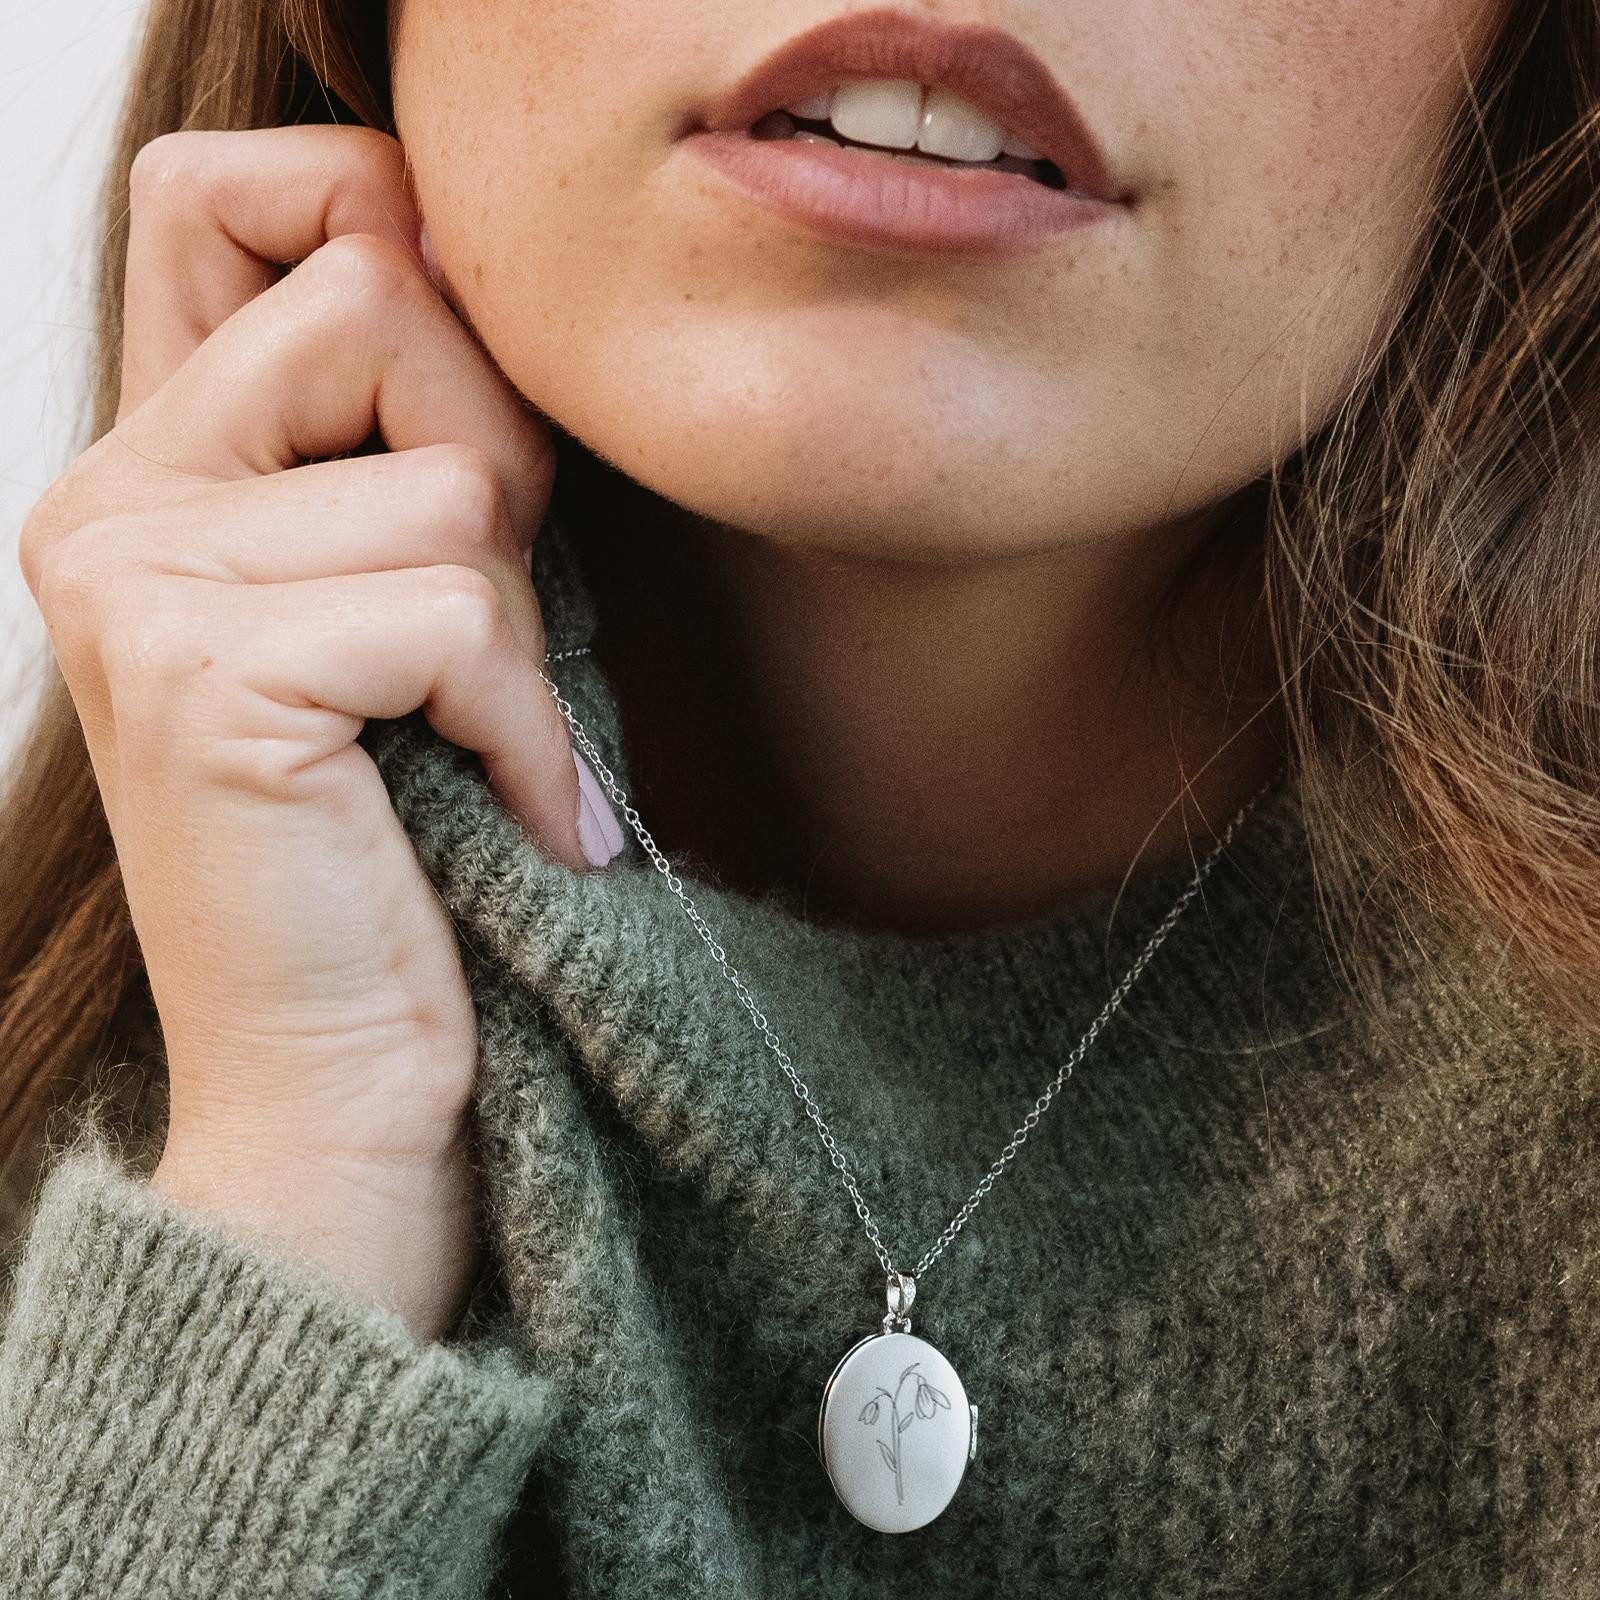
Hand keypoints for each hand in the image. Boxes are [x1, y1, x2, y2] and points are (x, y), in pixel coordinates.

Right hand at [16, 124, 612, 1342]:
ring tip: (476, 738)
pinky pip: (458, 613)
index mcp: (153, 462)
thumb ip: (405, 436)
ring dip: (520, 628)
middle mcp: (109, 497)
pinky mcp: (204, 675)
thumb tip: (470, 262)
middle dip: (496, 464)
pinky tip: (503, 808)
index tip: (466, 425)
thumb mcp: (413, 598)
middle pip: (377, 291)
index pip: (230, 190)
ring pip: (451, 483)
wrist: (349, 1075)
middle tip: (483, 635)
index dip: (386, 243)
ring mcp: (134, 579)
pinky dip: (523, 724)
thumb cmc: (414, 834)